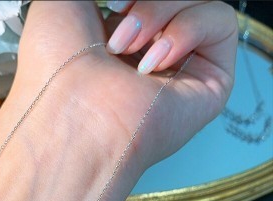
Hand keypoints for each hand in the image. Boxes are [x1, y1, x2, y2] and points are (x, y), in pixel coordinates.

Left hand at [12, 1, 237, 169]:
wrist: (72, 114)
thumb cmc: (56, 68)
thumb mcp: (64, 5)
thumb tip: (125, 2)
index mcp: (119, 39)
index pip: (145, 4)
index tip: (112, 4)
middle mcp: (150, 54)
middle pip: (172, 2)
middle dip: (146, 4)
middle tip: (118, 34)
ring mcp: (180, 69)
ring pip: (195, 3)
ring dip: (159, 13)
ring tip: (126, 49)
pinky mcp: (209, 82)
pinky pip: (219, 22)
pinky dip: (187, 29)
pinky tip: (154, 63)